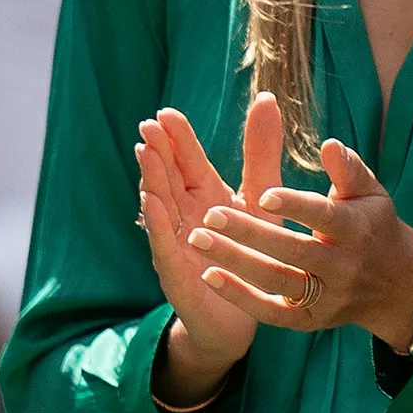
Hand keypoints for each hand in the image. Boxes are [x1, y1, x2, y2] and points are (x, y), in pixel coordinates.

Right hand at [134, 100, 265, 405]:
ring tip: (146, 155)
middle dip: (158, 153)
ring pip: (160, 207)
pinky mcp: (177, 271)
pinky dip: (156, 223)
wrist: (245, 312)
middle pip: (168, 179)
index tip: (167, 114)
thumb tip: (266, 99)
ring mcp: (175, 243)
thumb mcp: (261, 196)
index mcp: (204, 197)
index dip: (177, 140)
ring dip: (151, 181)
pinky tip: (151, 203)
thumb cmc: (251, 252)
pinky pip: (164, 244)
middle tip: (149, 127)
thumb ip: (260, 151)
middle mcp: (184, 217)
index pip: (186, 162)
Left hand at [179, 94, 412, 351]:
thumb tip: (330, 145)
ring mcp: (327, 297)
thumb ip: (349, 170)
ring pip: (277, 281)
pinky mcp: (310, 320)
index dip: (296, 207)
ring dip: (235, 262)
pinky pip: (271, 312)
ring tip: (197, 240)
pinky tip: (208, 276)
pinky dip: (239, 297)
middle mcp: (344, 266)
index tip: (262, 194)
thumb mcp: (369, 196)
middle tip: (210, 215)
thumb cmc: (372, 226)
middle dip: (251, 233)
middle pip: (294, 251)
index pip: (325, 217)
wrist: (397, 286)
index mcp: (358, 230)